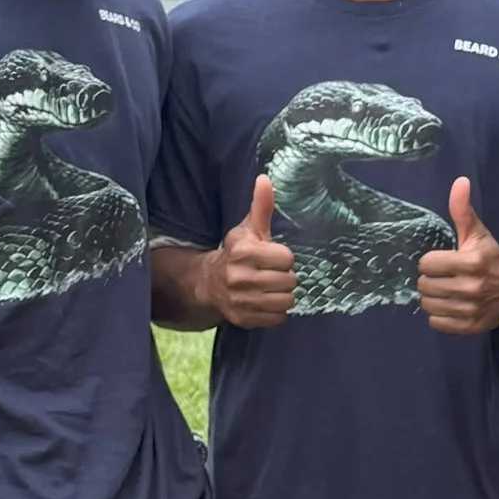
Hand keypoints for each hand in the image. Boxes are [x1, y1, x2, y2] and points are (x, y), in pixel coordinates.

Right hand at [209, 175, 294, 327]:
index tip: (273, 257)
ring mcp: (240, 301)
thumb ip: (260, 206)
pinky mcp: (242, 319)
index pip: (286, 258)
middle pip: (289, 281)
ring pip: (286, 301)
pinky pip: (277, 318)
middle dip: (285, 277)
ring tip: (272, 288)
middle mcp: (239, 277)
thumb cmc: (236, 253)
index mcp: (242, 252)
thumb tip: (264, 179)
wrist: (209, 282)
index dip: (283, 257)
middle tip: (273, 274)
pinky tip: (266, 301)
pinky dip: (276, 311)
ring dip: (283, 295)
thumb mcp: (247, 229)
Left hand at [418, 180, 498, 333]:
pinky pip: (437, 323)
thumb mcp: (478, 234)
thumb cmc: (493, 258)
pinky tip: (449, 305)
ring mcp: (470, 309)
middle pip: (424, 286)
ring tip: (444, 290)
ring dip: (432, 298)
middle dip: (429, 279)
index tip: (440, 260)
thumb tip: (460, 182)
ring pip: (428, 305)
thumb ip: (463, 210)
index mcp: (471, 262)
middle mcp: (470, 288)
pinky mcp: (470, 326)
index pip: (427, 264)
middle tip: (441, 276)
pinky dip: (439, 315)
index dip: (431, 261)